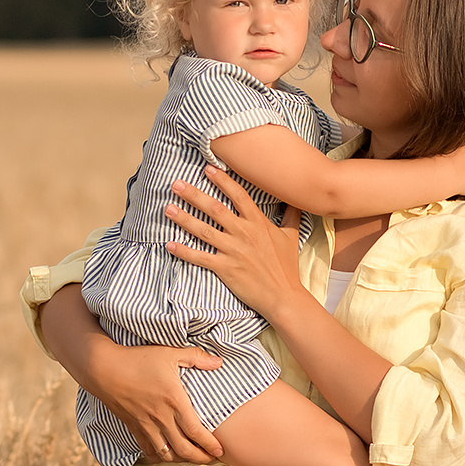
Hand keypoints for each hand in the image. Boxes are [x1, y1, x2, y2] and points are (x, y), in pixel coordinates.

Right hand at [87, 341, 225, 463]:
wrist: (103, 368)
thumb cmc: (137, 358)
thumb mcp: (169, 352)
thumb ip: (196, 357)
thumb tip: (219, 362)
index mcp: (173, 401)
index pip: (196, 431)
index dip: (210, 445)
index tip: (220, 450)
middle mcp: (161, 418)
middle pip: (184, 449)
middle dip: (200, 457)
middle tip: (211, 458)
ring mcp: (146, 425)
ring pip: (167, 454)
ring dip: (181, 460)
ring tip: (192, 458)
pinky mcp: (133, 427)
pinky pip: (148, 450)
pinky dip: (160, 457)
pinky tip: (167, 455)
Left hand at [165, 166, 303, 323]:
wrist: (283, 296)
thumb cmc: (287, 267)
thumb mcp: (291, 236)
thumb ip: (290, 215)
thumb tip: (297, 198)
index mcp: (258, 223)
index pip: (238, 195)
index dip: (222, 180)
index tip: (207, 169)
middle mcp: (244, 233)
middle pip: (215, 208)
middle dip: (193, 194)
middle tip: (176, 184)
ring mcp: (233, 251)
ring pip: (204, 230)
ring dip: (184, 219)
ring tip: (167, 209)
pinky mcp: (225, 269)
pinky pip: (200, 258)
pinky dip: (184, 251)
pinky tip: (169, 244)